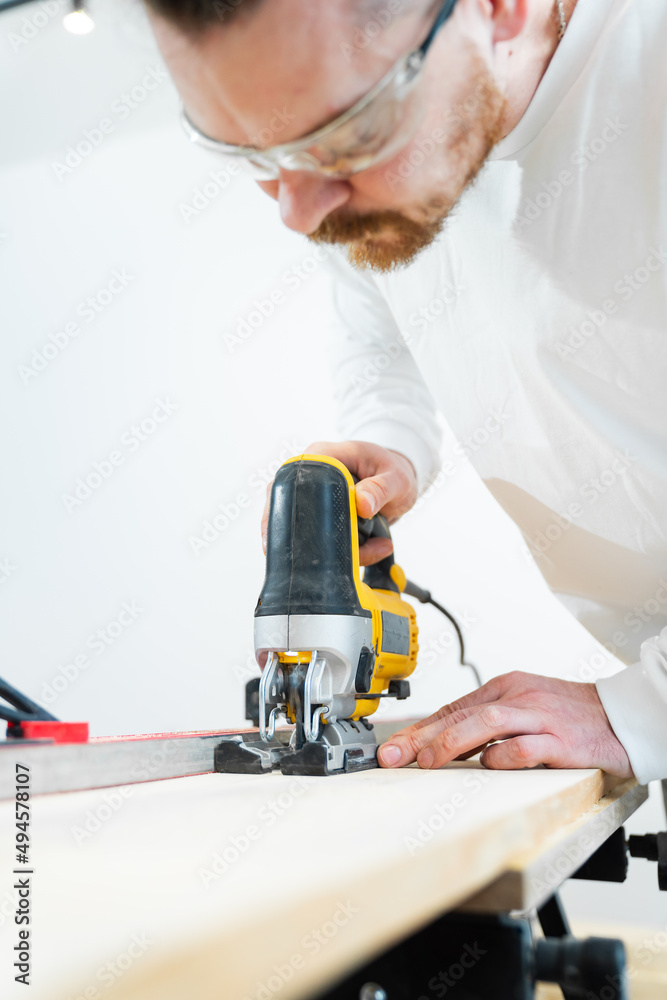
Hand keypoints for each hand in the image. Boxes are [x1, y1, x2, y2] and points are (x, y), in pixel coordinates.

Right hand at [260, 441, 417, 565]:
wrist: (397, 482)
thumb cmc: (394, 472)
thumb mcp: (396, 478)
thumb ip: (381, 489)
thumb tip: (361, 503)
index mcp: (324, 456)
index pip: (298, 477)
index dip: (303, 504)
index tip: (325, 530)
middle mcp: (310, 475)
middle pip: (291, 509)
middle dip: (319, 537)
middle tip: (359, 549)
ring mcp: (310, 497)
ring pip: (304, 532)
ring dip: (339, 549)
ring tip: (376, 546)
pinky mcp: (317, 517)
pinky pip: (319, 541)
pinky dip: (345, 553)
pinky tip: (373, 548)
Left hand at [378, 672, 632, 776]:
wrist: (622, 717)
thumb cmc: (569, 718)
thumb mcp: (523, 709)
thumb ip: (488, 725)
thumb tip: (442, 745)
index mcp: (505, 689)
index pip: (452, 708)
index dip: (418, 729)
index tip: (392, 747)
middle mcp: (518, 697)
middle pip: (461, 714)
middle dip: (422, 737)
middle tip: (395, 756)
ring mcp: (540, 717)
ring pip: (487, 723)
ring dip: (453, 743)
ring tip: (429, 761)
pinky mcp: (562, 741)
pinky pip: (526, 747)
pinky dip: (503, 756)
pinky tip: (488, 765)